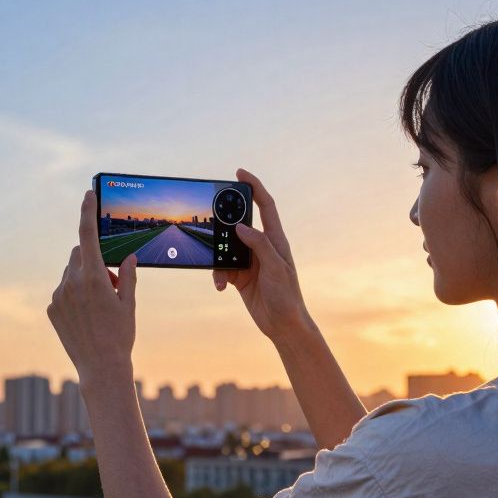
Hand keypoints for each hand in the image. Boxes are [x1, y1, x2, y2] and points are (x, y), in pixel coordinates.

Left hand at [47, 190, 137, 381]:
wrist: (100, 368)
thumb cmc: (120, 335)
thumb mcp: (129, 304)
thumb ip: (128, 276)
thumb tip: (129, 258)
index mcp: (94, 278)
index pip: (87, 235)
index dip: (87, 212)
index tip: (87, 195)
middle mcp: (72, 283)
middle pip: (80, 254)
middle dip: (94, 259)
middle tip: (112, 283)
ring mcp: (59, 296)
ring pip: (71, 273)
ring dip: (84, 278)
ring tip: (99, 305)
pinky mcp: (52, 308)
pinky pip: (63, 290)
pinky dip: (74, 294)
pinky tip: (86, 316)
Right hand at [213, 168, 312, 340]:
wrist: (283, 324)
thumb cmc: (287, 296)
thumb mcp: (276, 268)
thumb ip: (259, 245)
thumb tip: (240, 227)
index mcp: (275, 240)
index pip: (265, 206)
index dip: (254, 187)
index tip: (239, 173)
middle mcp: (262, 247)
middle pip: (239, 224)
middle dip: (224, 223)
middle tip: (210, 220)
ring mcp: (250, 261)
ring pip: (226, 248)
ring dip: (218, 259)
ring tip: (220, 275)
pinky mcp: (240, 276)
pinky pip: (222, 268)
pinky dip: (218, 276)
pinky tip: (220, 286)